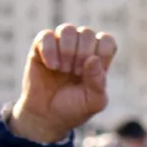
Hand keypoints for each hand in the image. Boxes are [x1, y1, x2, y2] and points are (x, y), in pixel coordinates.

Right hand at [11, 24, 116, 142]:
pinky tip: (51, 66)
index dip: (101, 53)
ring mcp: (60, 47)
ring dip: (67, 50)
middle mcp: (80, 49)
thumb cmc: (74, 108)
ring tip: (63, 69)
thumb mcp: (94, 102)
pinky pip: (45, 35)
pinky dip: (50, 50)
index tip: (92, 73)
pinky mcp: (40, 49)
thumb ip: (98, 83)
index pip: (106, 40)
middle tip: (75, 73)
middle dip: (82, 54)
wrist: (47, 117)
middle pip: (87, 33)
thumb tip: (93, 59)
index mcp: (98, 59)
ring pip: (67, 29)